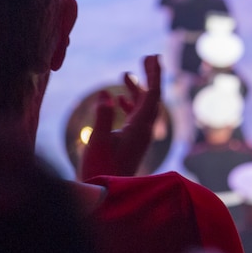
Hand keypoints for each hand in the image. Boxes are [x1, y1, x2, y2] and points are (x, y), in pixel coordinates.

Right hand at [79, 55, 161, 179]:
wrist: (104, 195)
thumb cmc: (100, 169)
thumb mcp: (97, 142)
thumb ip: (102, 118)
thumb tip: (106, 97)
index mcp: (141, 127)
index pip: (153, 95)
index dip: (154, 74)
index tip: (152, 57)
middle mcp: (144, 130)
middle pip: (152, 98)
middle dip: (150, 77)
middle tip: (147, 58)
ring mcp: (138, 137)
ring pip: (142, 108)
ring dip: (135, 90)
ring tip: (125, 74)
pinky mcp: (130, 143)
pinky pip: (133, 118)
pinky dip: (127, 105)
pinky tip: (116, 99)